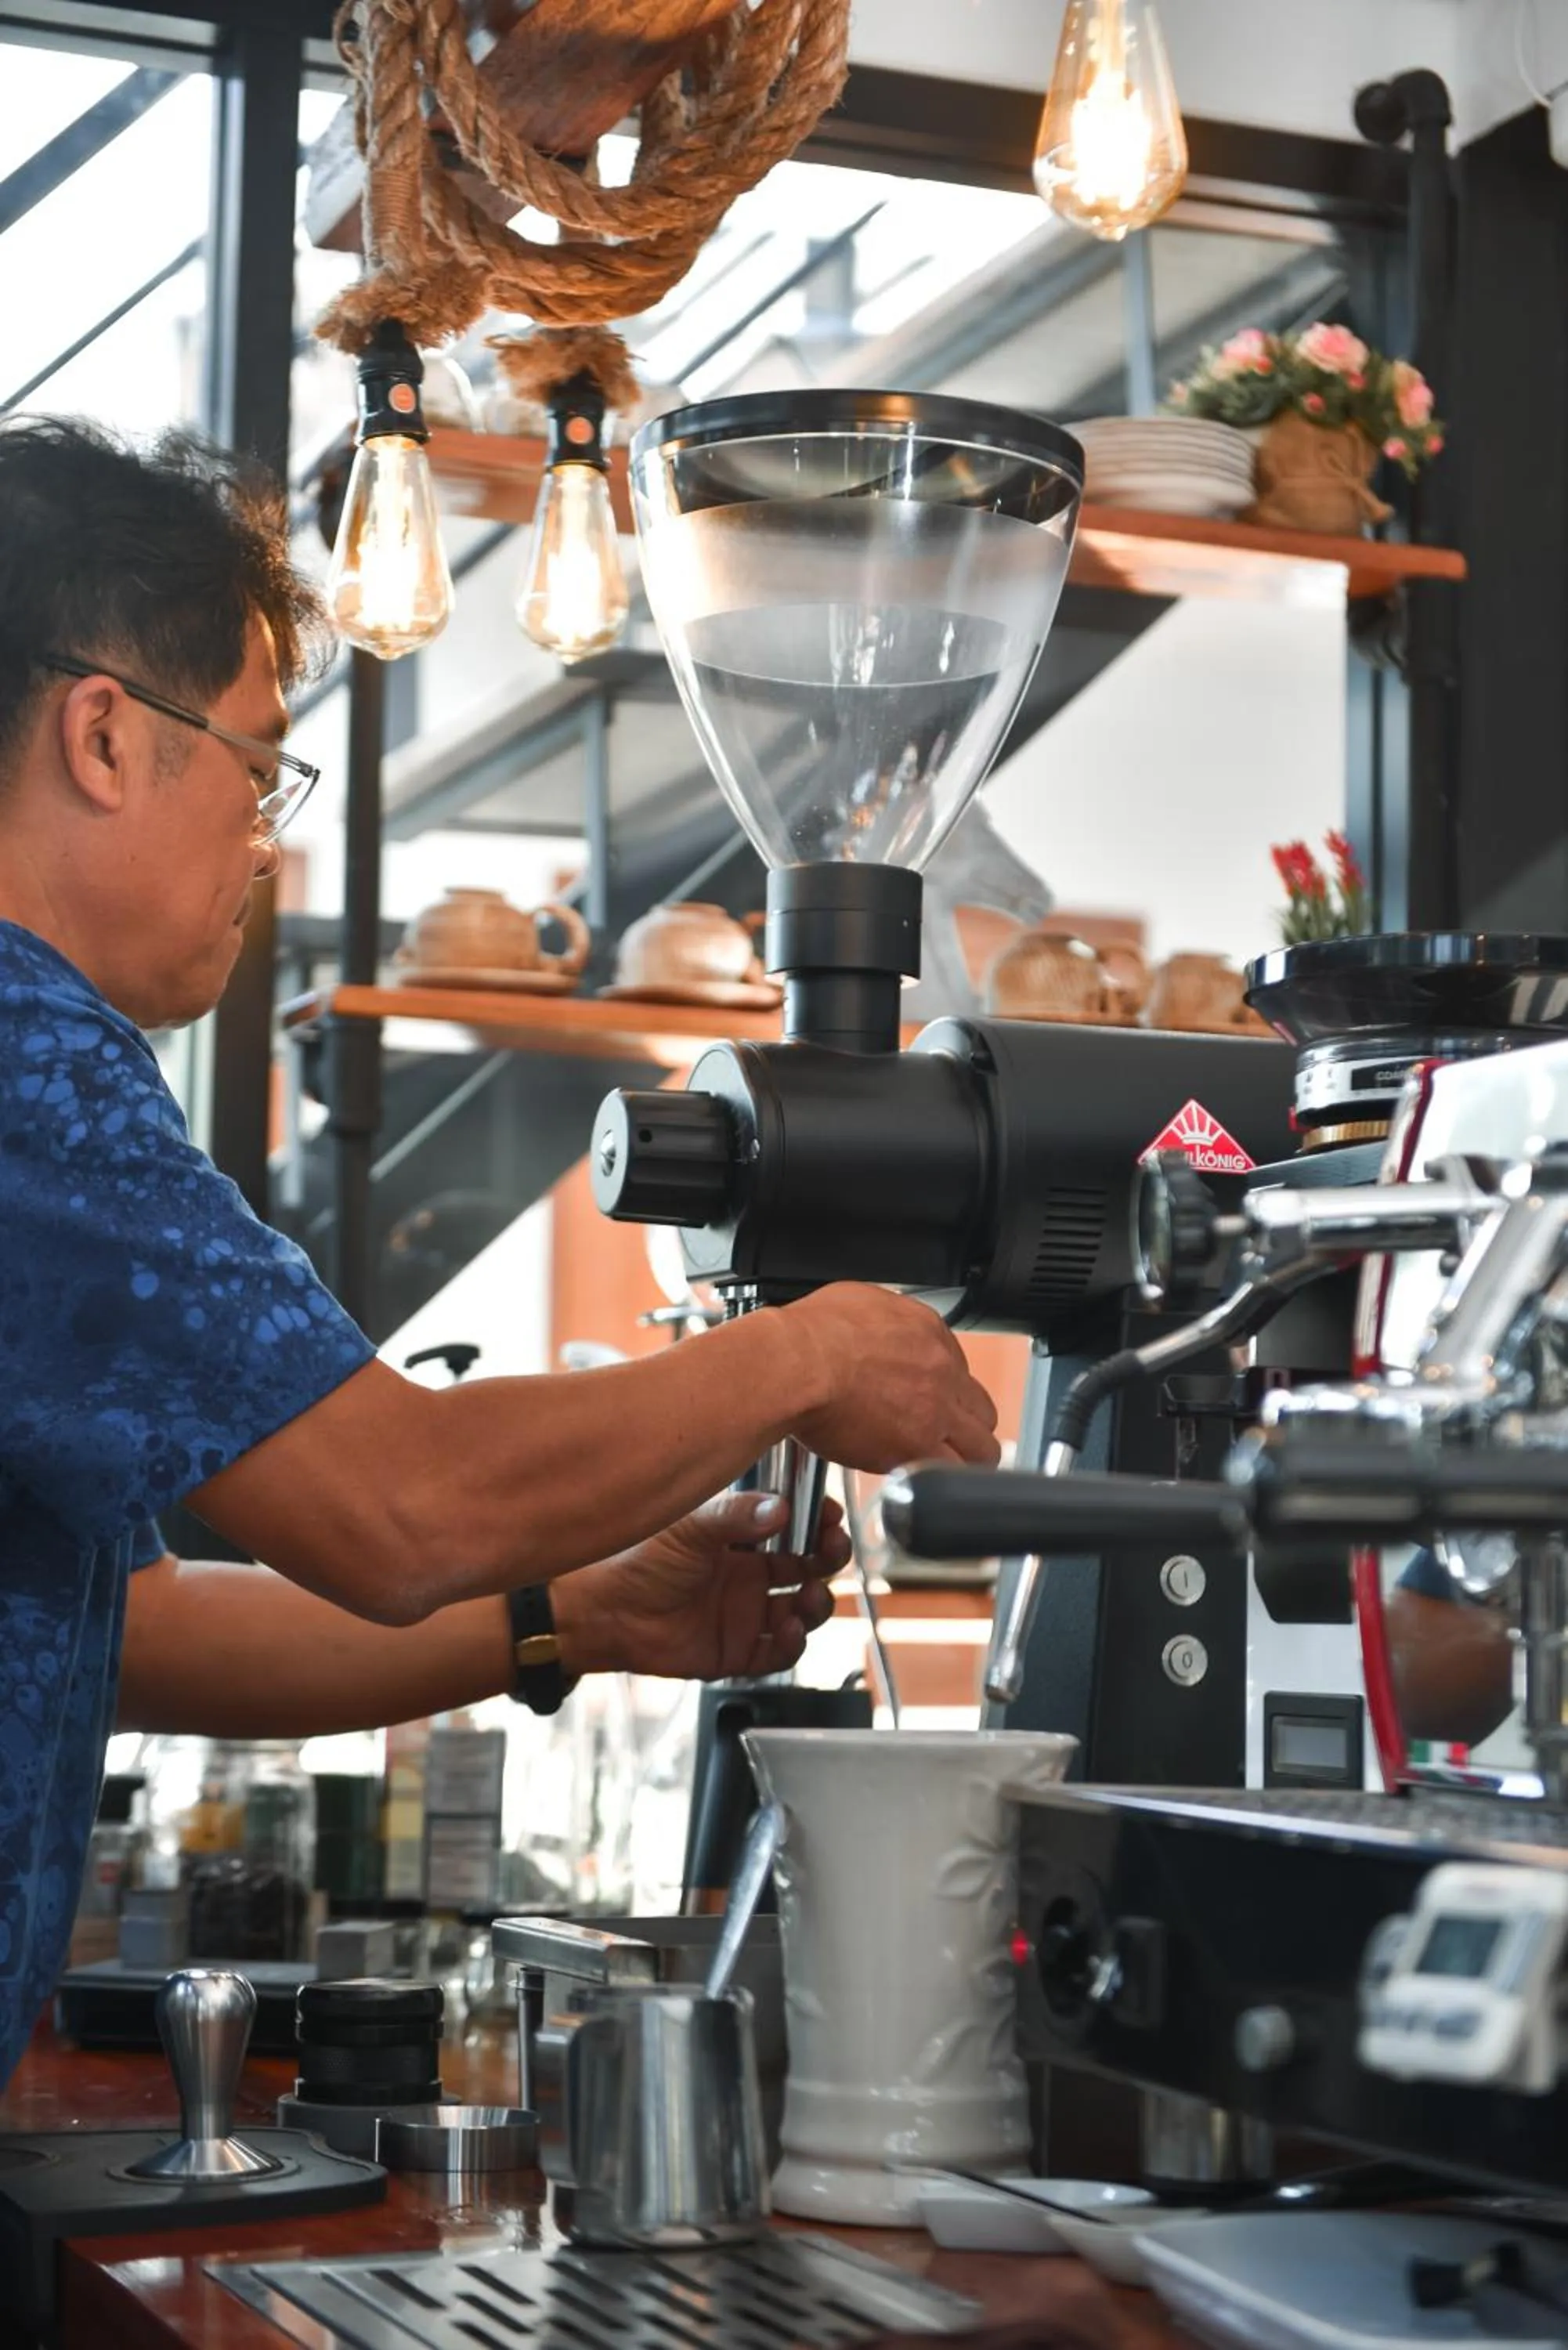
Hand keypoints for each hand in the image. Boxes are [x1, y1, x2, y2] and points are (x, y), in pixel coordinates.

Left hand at [550, 1491, 849, 1680]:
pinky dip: (792, 1644)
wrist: (603, 1614)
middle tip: (832, 1550)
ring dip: (817, 1603)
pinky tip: (788, 1630)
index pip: (794, 1527)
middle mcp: (748, 1576)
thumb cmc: (636, 1561)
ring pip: (801, 1610)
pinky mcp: (736, 1652)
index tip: (831, 1514)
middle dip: (828, 1558)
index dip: (817, 1521)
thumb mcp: (689, 1529)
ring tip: (810, 1596)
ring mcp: (745, 1614)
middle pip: (808, 1567)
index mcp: (739, 1539)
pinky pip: (778, 1653)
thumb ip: (736, 1517)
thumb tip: (781, 1507)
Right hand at [781, 1284, 1000, 1472]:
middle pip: (981, 1408)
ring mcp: (936, 1409)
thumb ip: (881, 1322)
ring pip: (982, 1447)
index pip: (957, 1367)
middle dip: (966, 1425)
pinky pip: (954, 1476)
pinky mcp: (919, 1446)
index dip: (944, 1391)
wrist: (794, 1364)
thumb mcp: (855, 1302)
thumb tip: (875, 1328)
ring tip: (943, 1469)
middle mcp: (941, 1368)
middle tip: (943, 1438)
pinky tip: (925, 1486)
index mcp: (927, 1330)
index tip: (927, 1402)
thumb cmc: (807, 1335)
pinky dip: (942, 1483)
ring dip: (966, 1459)